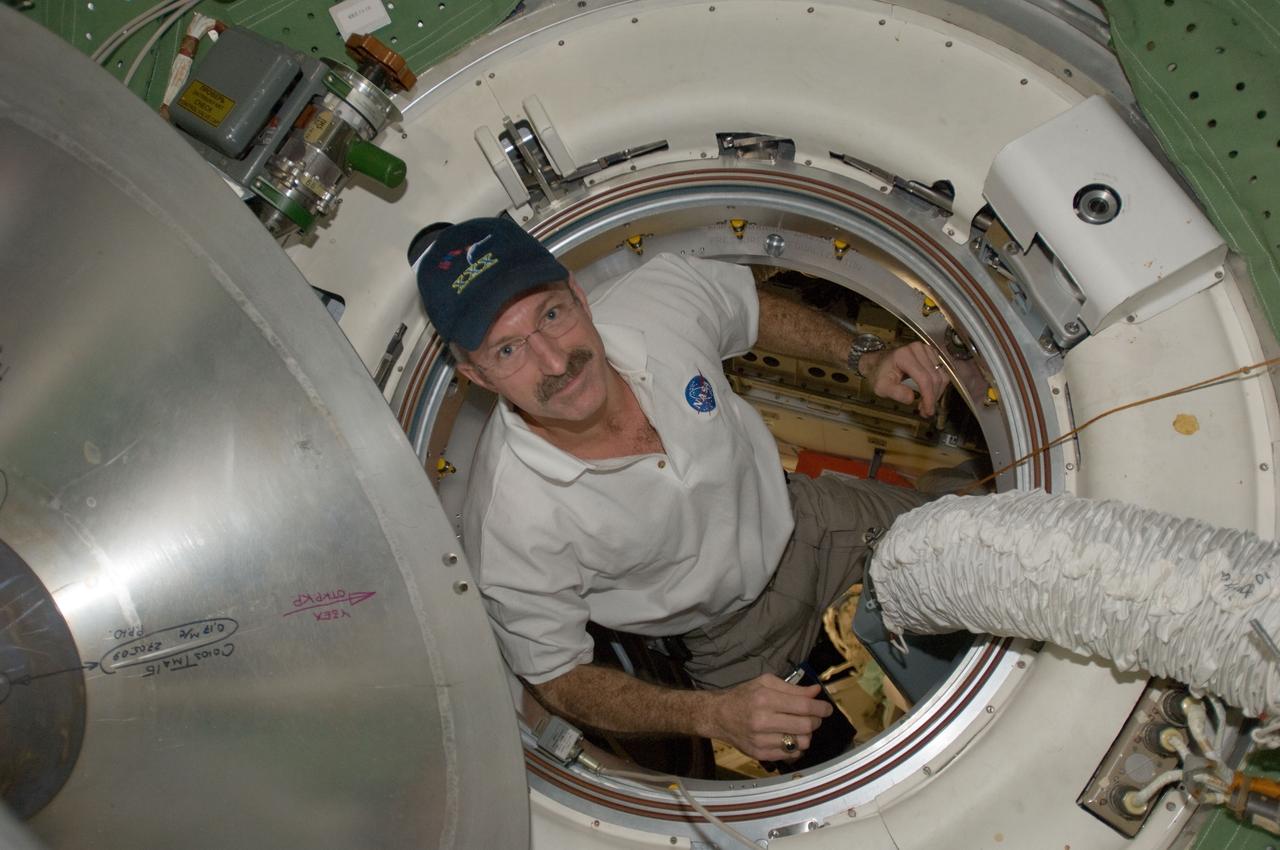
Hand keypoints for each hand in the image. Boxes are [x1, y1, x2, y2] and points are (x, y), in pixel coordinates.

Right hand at [707, 673, 832, 761]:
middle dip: (816, 721)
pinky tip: (790, 738)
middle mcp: (763, 720)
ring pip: (800, 743)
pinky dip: (796, 748)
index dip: (821, 708)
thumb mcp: (765, 683)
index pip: (804, 707)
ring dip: (806, 735)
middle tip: (814, 717)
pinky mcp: (760, 754)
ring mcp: (761, 740)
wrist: (718, 715)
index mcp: (765, 698)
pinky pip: (790, 755)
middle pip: (806, 726)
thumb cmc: (744, 696)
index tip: (827, 709)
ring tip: (800, 728)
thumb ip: (792, 688)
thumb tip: (816, 692)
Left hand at [861, 341, 948, 416]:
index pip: (924, 378)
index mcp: (904, 355)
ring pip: (941, 376)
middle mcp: (917, 349)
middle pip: (934, 378)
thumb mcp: (881, 387)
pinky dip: (938, 386)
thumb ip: (895, 393)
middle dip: (932, 397)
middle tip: (926, 411)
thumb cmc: (879, 373)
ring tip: (927, 404)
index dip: (928, 397)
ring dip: (936, 393)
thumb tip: (911, 398)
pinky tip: (930, 395)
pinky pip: (942, 373)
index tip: (928, 410)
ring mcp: (925, 350)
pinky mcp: (931, 354)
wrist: (878, 363)